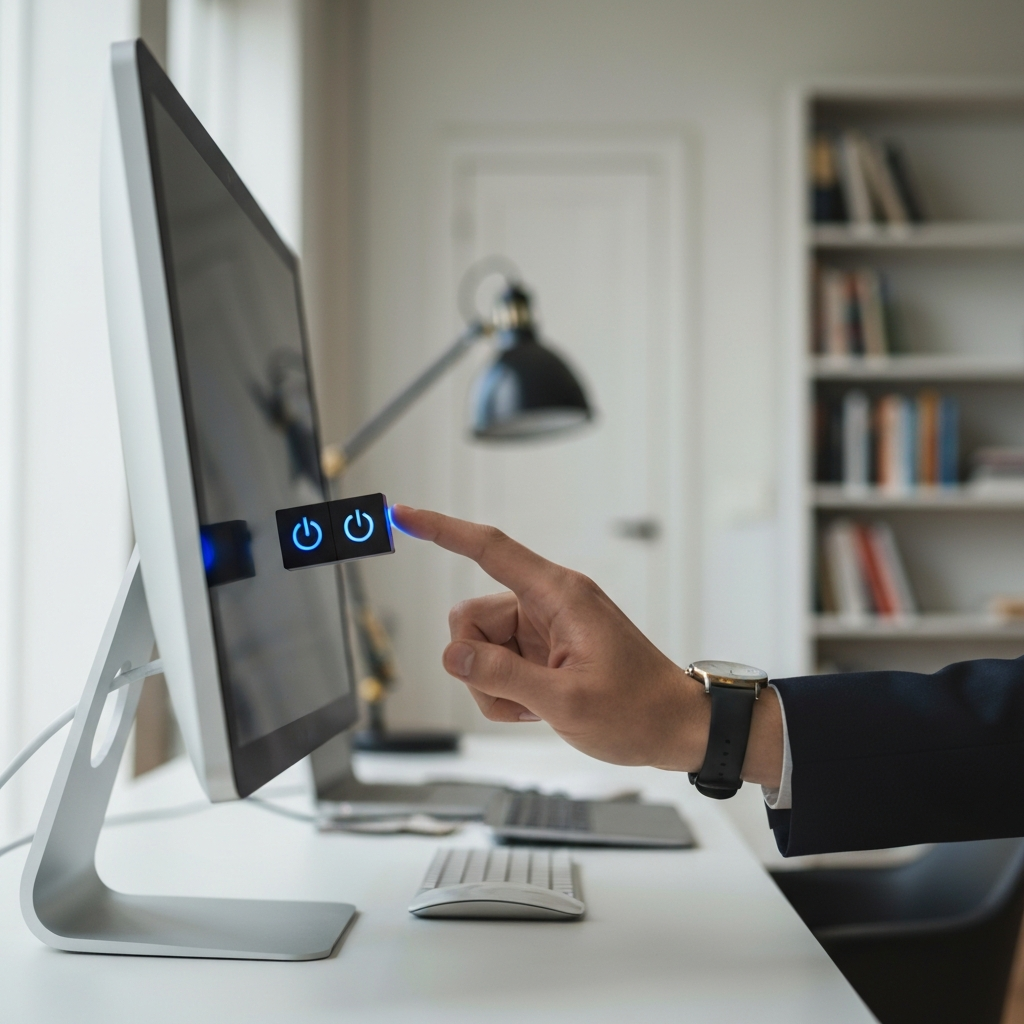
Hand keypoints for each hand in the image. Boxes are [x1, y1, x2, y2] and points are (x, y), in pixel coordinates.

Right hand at [390, 506, 769, 781]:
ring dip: (492, 685)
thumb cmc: (639, 710)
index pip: (489, 549)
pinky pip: (495, 664)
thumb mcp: (566, 700)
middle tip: (518, 695)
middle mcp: (547, 603)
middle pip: (470, 617)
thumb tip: (453, 654)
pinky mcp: (541, 650)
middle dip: (477, 662)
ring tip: (535, 706)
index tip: (405, 514)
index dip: (442, 529)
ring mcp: (543, 628)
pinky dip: (503, 692)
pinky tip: (537, 707)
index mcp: (559, 595)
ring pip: (479, 647)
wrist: (675, 729)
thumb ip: (502, 676)